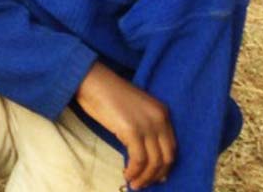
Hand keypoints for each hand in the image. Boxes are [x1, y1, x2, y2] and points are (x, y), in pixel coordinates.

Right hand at [74, 62, 175, 187]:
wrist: (91, 80)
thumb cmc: (106, 94)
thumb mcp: (133, 110)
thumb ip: (143, 127)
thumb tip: (144, 154)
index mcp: (162, 113)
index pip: (171, 146)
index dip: (165, 165)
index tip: (156, 177)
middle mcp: (160, 119)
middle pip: (166, 156)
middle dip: (156, 175)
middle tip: (144, 184)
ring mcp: (147, 125)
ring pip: (154, 161)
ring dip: (145, 177)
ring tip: (134, 184)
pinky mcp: (132, 130)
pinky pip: (139, 159)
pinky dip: (134, 171)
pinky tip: (126, 174)